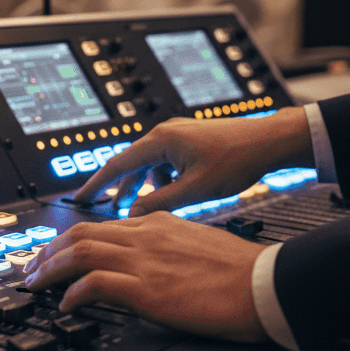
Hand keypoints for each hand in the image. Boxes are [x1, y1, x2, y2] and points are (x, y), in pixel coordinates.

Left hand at [22, 212, 266, 341]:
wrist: (266, 285)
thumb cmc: (241, 272)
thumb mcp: (196, 244)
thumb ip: (167, 246)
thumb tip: (146, 262)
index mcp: (157, 223)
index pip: (100, 225)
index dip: (70, 238)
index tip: (55, 251)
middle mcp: (145, 235)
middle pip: (80, 233)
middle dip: (48, 250)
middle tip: (30, 267)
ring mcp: (144, 261)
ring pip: (79, 253)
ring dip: (49, 268)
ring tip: (34, 283)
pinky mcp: (147, 289)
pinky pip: (94, 285)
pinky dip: (72, 293)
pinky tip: (65, 305)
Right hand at [73, 107, 313, 216]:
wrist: (269, 141)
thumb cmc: (238, 159)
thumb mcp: (194, 189)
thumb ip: (160, 204)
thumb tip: (134, 216)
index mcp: (160, 141)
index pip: (116, 165)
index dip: (96, 184)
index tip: (80, 197)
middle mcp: (164, 134)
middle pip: (131, 164)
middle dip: (120, 188)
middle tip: (105, 207)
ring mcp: (177, 136)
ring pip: (150, 166)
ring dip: (145, 187)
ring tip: (144, 208)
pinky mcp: (189, 142)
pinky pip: (166, 163)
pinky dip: (164, 180)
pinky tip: (176, 195)